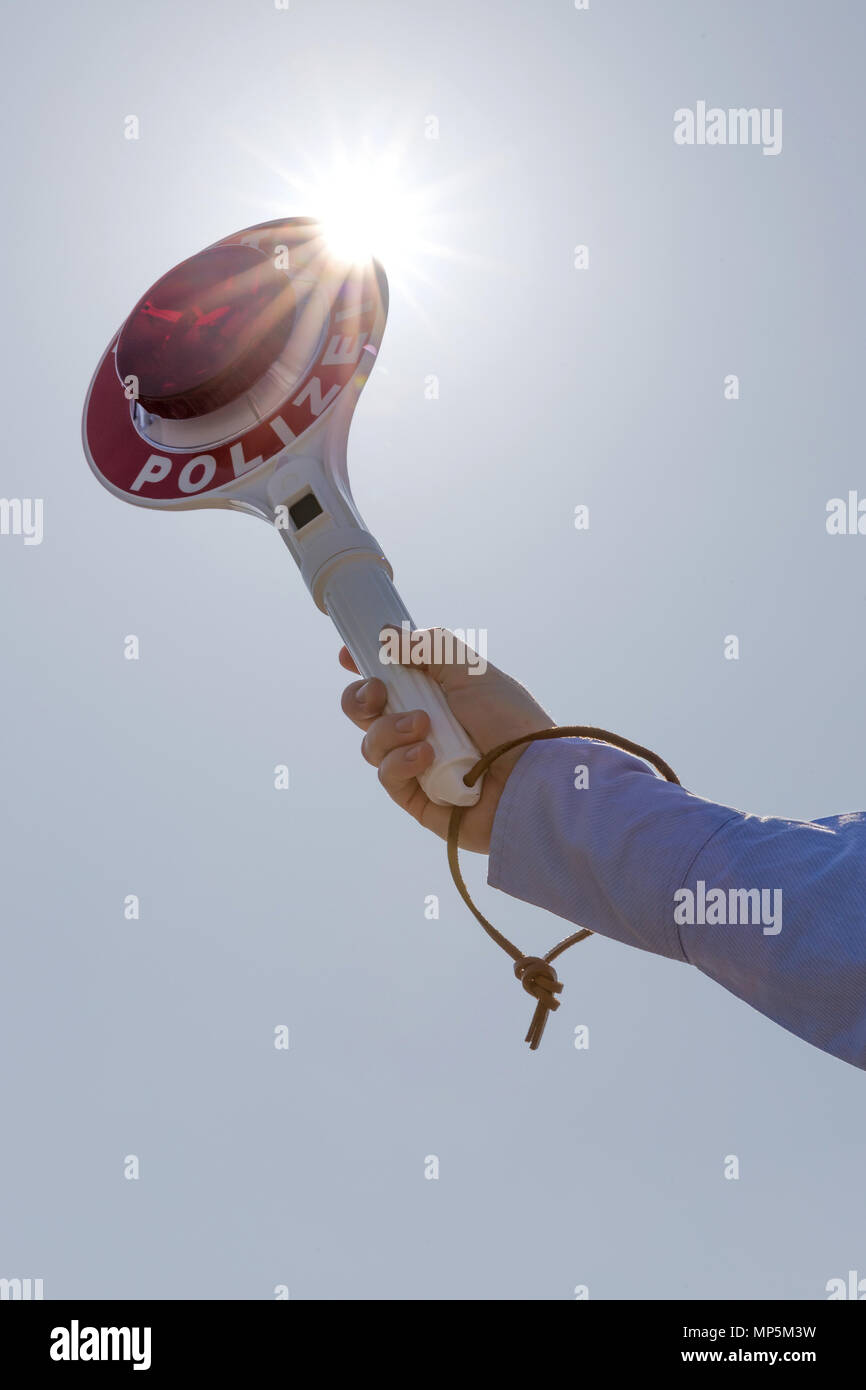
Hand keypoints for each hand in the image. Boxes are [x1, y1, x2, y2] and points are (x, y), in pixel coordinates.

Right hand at [339, 627, 554, 852]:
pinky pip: (387, 777)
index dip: (365, 666)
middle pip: (367, 713)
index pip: (389, 679)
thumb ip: (428, 648)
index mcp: (437, 696)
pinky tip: (425, 756)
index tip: (350, 655)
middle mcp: (424, 730)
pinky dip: (400, 762)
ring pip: (372, 744)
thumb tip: (385, 633)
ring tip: (423, 727)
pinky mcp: (418, 799)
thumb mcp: (471, 672)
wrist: (535, 778)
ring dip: (388, 730)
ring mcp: (419, 766)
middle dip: (360, 698)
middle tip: (377, 692)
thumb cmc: (511, 722)